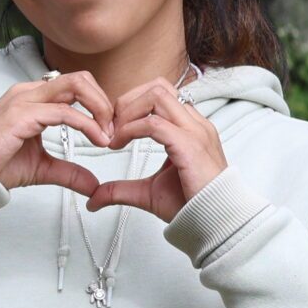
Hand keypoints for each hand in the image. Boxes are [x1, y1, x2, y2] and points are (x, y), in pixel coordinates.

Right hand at [0, 71, 113, 196]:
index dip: (99, 105)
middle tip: (114, 129)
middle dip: (104, 102)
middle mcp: (29, 93)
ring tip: (108, 135)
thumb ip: (68, 171)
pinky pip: (64, 112)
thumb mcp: (42, 168)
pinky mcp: (21, 115)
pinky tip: (97, 140)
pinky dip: (87, 125)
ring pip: (75, 87)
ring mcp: (24, 100)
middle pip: (80, 79)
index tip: (110, 130)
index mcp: (32, 99)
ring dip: (100, 109)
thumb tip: (94, 185)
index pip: (76, 86)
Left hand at [88, 82, 225, 219]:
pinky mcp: (190, 146)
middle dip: (127, 101)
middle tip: (110, 128)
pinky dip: (130, 129)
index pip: (160, 94)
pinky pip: (154, 123)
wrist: (215, 221)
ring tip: (114, 135)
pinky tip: (118, 145)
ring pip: (157, 95)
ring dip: (128, 111)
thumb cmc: (188, 204)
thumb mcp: (146, 193)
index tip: (112, 129)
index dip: (131, 105)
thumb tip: (93, 199)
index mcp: (189, 128)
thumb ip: (120, 190)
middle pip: (157, 87)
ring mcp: (195, 131)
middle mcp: (194, 124)